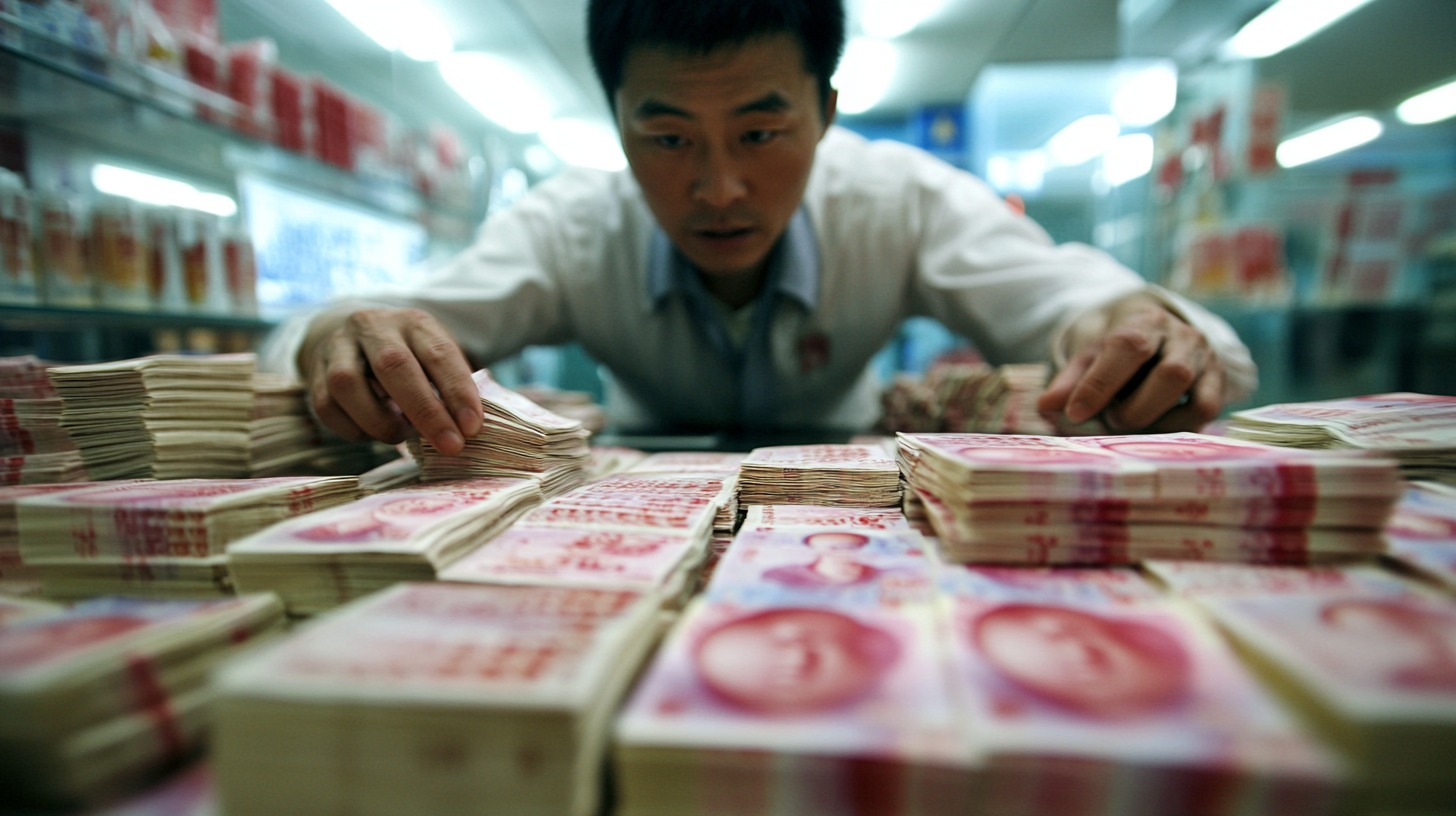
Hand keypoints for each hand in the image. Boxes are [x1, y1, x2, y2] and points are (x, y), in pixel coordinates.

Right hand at [299, 307, 482, 454]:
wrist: (353, 337)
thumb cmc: (409, 357)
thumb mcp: (435, 359)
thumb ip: (450, 387)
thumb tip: (468, 428)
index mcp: (413, 322)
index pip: (438, 353)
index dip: (457, 392)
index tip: (472, 428)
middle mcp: (372, 327)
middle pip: (394, 365)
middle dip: (425, 412)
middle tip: (449, 446)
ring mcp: (338, 347)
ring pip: (347, 384)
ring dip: (379, 421)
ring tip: (400, 436)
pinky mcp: (314, 373)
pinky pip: (327, 406)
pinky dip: (353, 428)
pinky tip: (371, 432)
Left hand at [1037, 293, 1223, 432]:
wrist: (1158, 339)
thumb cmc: (1119, 355)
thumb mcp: (1090, 360)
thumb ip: (1068, 383)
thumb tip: (1046, 407)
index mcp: (1146, 322)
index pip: (1127, 347)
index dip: (1100, 383)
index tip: (1075, 413)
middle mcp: (1184, 337)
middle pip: (1172, 375)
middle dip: (1135, 409)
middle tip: (1110, 422)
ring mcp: (1207, 362)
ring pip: (1196, 400)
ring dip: (1157, 423)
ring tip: (1129, 426)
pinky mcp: (1219, 386)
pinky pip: (1206, 414)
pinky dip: (1178, 430)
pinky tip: (1153, 430)